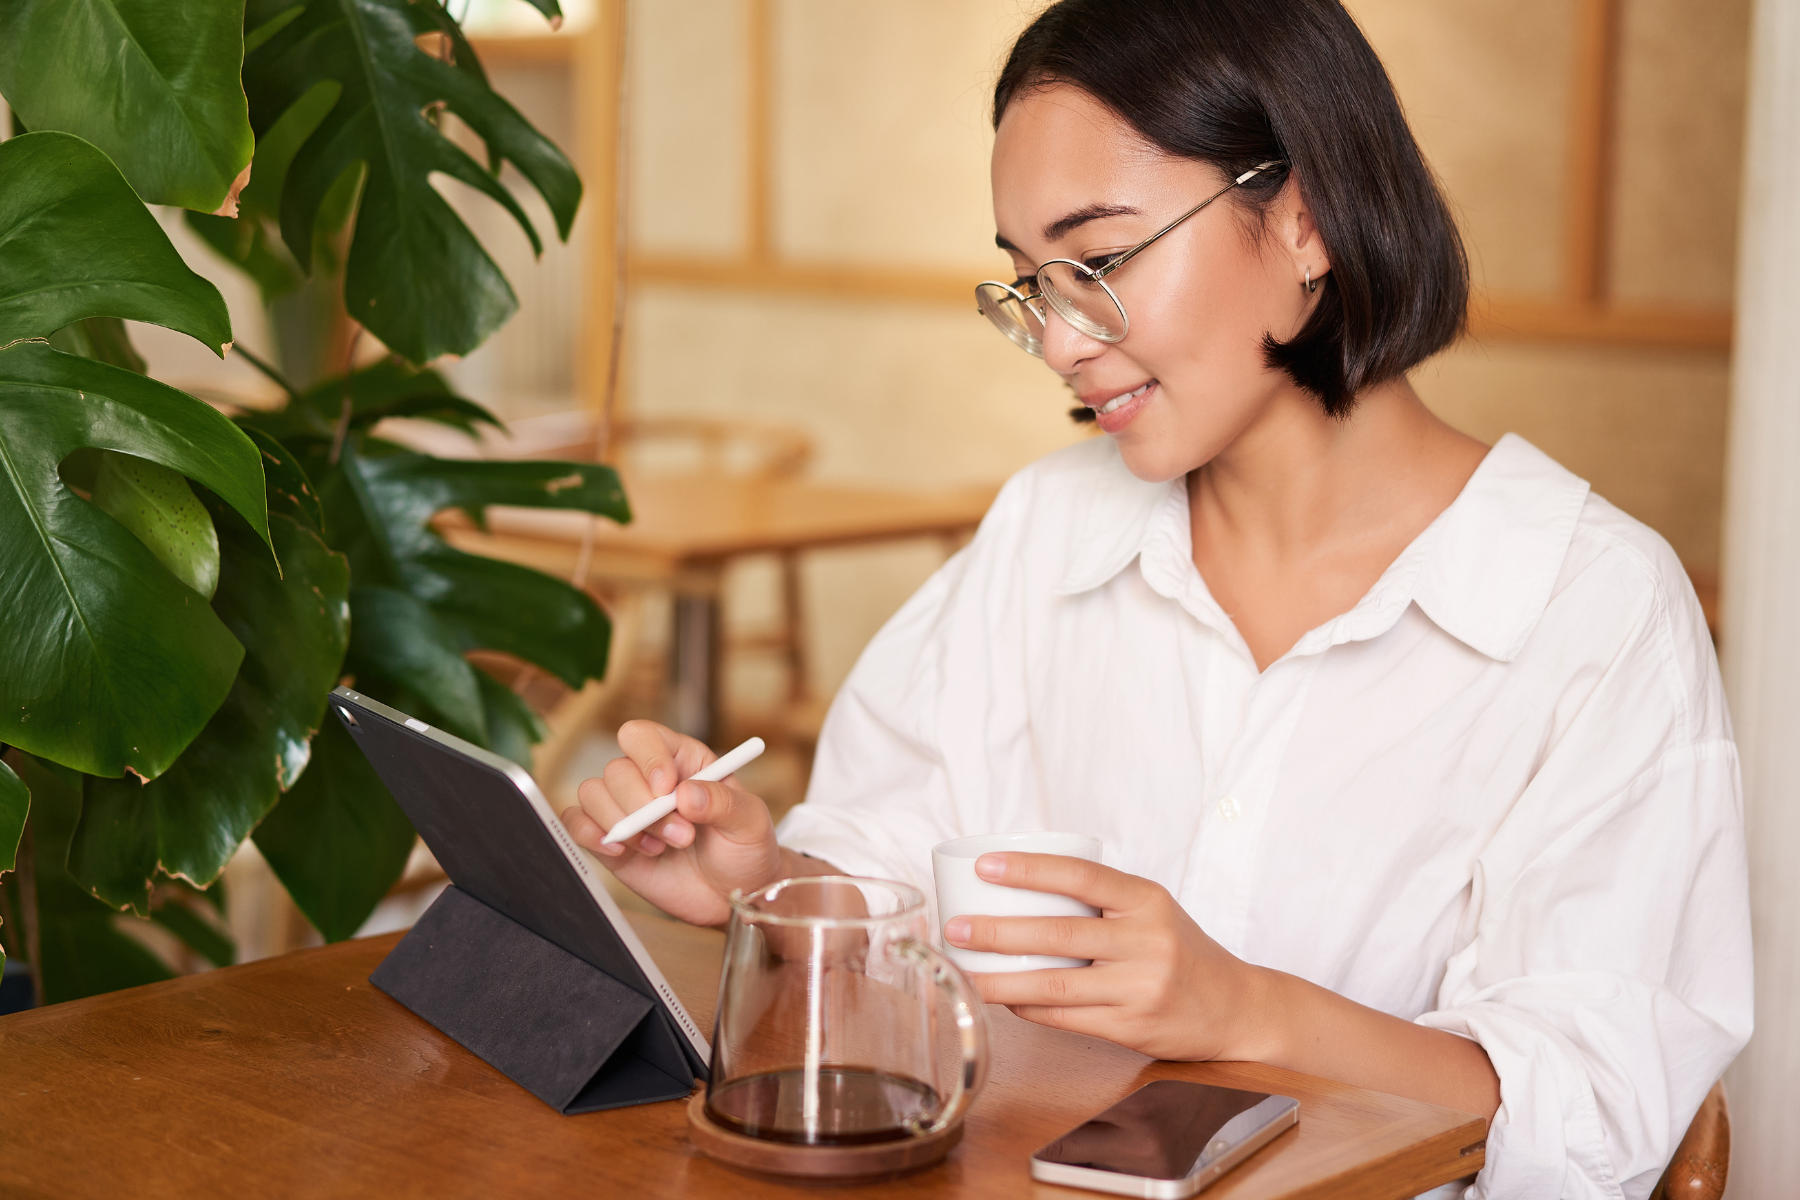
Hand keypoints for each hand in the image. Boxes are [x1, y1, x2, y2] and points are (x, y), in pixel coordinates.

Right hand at [560, 720, 785, 927]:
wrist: (733, 895)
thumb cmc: (745, 850)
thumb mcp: (749, 822)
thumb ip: (722, 803)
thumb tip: (686, 794)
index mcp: (682, 759)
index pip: (643, 737)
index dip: (648, 758)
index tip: (666, 789)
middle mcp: (647, 779)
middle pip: (617, 771)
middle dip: (645, 808)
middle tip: (683, 836)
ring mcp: (626, 810)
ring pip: (593, 794)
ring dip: (624, 824)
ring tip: (660, 848)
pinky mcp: (611, 841)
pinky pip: (577, 824)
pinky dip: (591, 836)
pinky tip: (623, 852)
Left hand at [941, 852, 1265, 1060]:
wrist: (1237, 1007)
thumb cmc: (1181, 952)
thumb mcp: (1152, 911)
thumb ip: (1101, 901)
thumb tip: (1021, 889)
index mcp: (1147, 901)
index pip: (1081, 874)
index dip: (1029, 869)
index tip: (985, 866)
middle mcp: (1146, 941)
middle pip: (1058, 934)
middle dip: (997, 932)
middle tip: (956, 927)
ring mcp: (1139, 987)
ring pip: (1054, 985)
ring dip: (1001, 980)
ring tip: (964, 972)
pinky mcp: (1132, 1027)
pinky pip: (1065, 1018)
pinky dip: (1028, 1008)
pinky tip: (1004, 998)